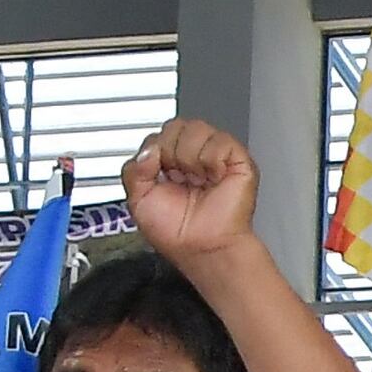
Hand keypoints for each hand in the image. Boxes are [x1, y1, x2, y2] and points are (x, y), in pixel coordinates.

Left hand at [119, 118, 258, 265]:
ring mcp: (217, 157)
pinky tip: (212, 178)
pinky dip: (210, 161)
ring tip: (196, 179)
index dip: (155, 151)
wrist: (200, 247)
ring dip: (189, 158)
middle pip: (177, 125)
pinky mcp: (238, 160)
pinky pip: (219, 141)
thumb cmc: (176, 233)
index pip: (161, 133)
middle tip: (177, 177)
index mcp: (171, 162)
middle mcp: (194, 156)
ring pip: (196, 128)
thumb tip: (149, 151)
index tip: (158, 174)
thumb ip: (133, 170)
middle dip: (170, 152)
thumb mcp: (137, 200)